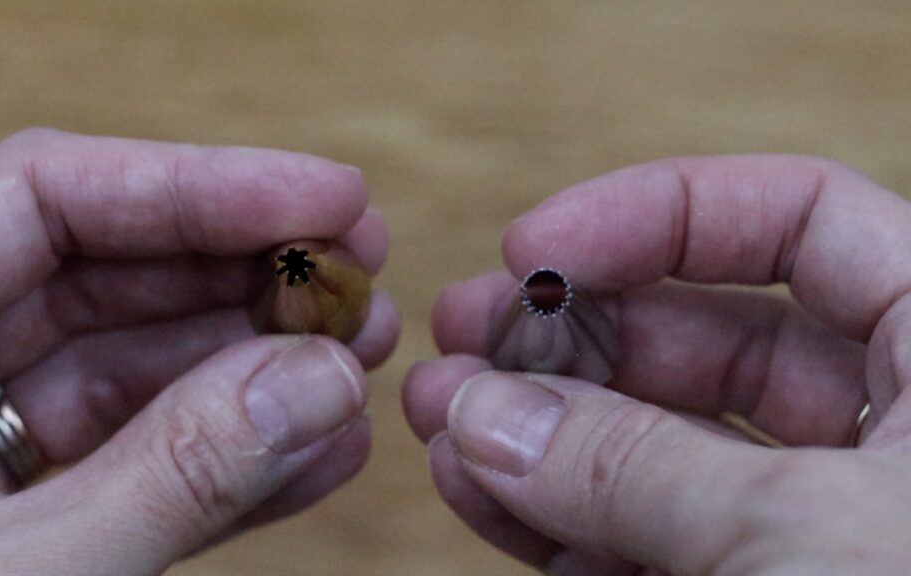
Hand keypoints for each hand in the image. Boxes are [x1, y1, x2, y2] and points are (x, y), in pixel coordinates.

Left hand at [0, 129, 398, 574]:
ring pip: (138, 371)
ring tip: (361, 351)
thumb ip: (171, 476)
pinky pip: (142, 465)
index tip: (325, 197)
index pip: (44, 200)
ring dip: (258, 360)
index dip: (198, 184)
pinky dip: (235, 458)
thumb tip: (320, 379)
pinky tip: (322, 447)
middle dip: (243, 271)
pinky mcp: (28, 527)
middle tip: (360, 270)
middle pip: (107, 273)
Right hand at [404, 156, 910, 574]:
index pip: (804, 222)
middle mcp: (883, 434)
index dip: (661, 213)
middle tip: (464, 328)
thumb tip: (489, 414)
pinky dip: (551, 515)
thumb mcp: (806, 533)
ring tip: (438, 407)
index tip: (538, 245)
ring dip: (534, 425)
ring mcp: (809, 522)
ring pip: (651, 444)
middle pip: (698, 336)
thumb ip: (638, 467)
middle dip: (566, 332)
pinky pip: (638, 537)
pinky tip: (474, 484)